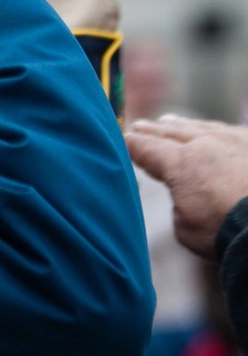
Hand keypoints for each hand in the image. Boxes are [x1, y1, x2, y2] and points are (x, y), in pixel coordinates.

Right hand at [126, 115, 247, 258]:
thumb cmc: (229, 233)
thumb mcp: (184, 227)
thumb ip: (178, 202)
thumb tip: (184, 194)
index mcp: (180, 163)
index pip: (144, 147)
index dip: (129, 144)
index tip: (121, 141)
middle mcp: (205, 144)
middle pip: (170, 132)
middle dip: (152, 130)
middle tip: (141, 127)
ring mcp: (234, 140)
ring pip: (200, 126)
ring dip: (181, 125)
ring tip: (170, 122)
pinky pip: (228, 130)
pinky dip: (212, 130)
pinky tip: (211, 130)